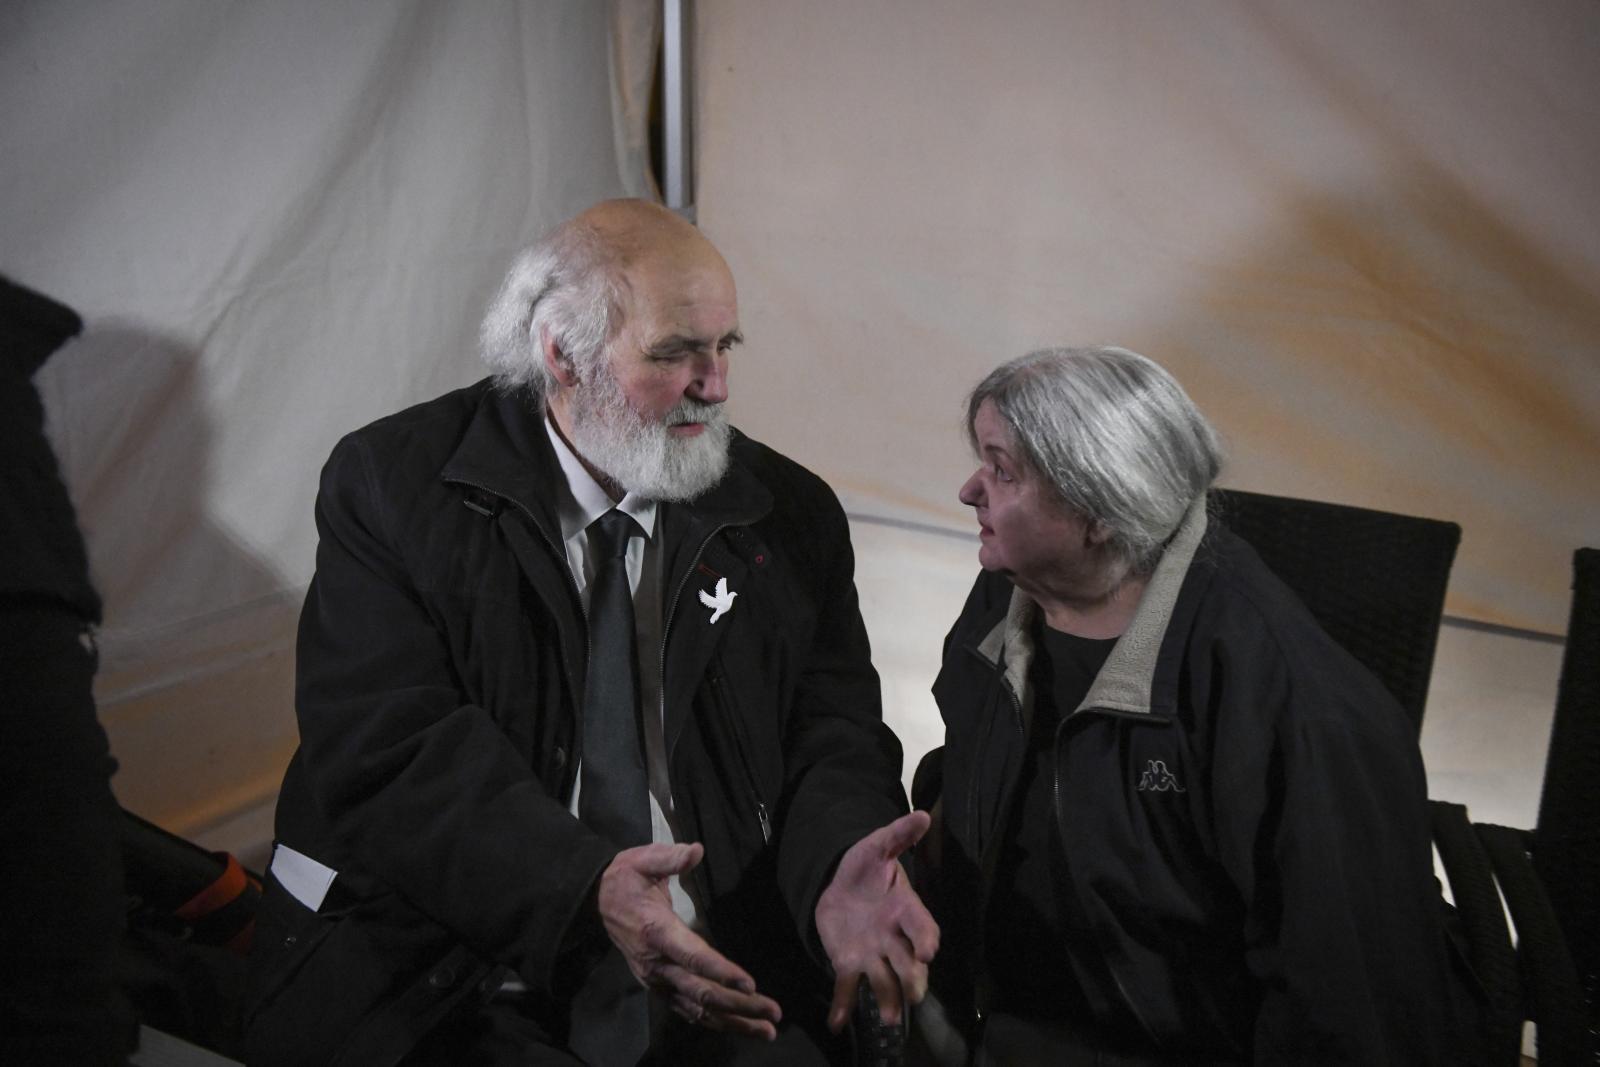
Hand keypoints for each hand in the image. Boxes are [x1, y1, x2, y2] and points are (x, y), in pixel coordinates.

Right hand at [598, 842, 781, 1039]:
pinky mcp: (659, 986)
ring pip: (698, 1009)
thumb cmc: (626, 879)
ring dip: (733, 1022)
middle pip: (702, 992)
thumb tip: (696, 850)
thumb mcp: (642, 860)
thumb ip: (670, 857)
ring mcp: (657, 980)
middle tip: (774, 1014)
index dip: (721, 972)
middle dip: (739, 1005)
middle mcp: (657, 963)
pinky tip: (739, 1027)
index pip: (693, 957)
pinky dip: (714, 1022)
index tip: (750, 984)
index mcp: (657, 932)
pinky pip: (688, 1010)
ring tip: (766, 1031)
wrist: (595, 901)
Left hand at [814, 811, 939, 1031]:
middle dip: (912, 980)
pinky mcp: (849, 965)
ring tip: (887, 1019)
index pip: (922, 927)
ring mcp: (872, 955)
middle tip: (912, 994)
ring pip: (885, 981)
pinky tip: (836, 1024)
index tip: (928, 951)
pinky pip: (849, 989)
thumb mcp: (877, 847)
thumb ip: (899, 835)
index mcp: (905, 910)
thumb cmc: (865, 867)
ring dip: (887, 1000)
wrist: (840, 886)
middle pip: (909, 964)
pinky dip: (844, 1008)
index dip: (926, 939)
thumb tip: (924, 814)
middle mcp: (894, 938)